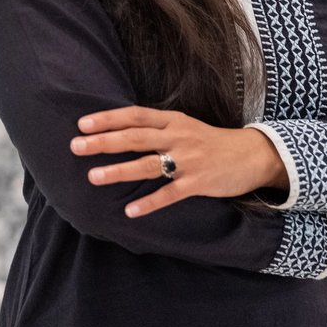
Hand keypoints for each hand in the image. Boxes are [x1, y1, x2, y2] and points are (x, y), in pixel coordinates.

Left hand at [70, 106, 284, 218]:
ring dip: (119, 171)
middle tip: (75, 146)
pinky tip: (130, 211)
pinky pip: (170, 194)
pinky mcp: (199, 183)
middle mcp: (178, 137)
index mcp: (174, 120)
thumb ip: (158, 128)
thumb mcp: (185, 126)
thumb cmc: (211, 141)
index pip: (135, 115)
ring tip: (93, 177)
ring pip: (148, 165)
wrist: (251, 155)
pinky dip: (150, 203)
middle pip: (135, 137)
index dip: (109, 118)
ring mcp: (188, 160)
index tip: (83, 124)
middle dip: (104, 142)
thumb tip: (121, 131)